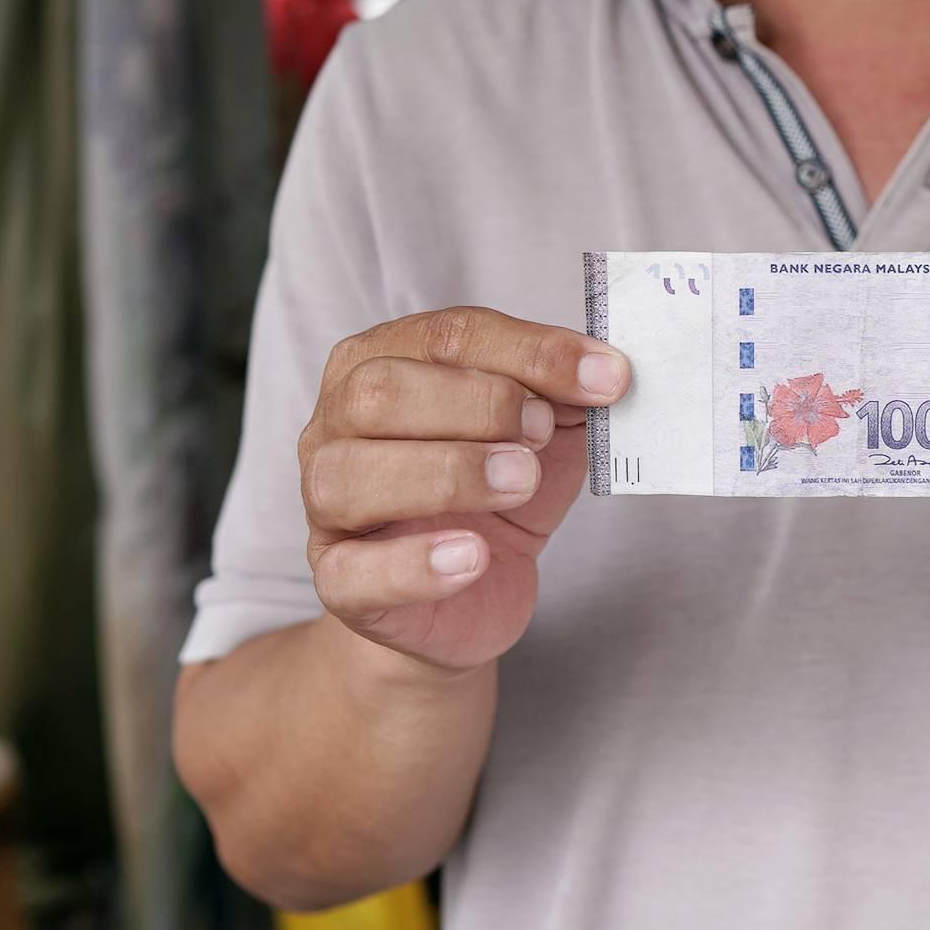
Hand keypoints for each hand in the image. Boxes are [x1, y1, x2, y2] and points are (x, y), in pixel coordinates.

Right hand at [298, 307, 628, 672]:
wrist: (471, 593)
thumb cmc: (497, 493)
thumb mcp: (541, 432)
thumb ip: (561, 394)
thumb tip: (604, 371)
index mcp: (385, 362)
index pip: (447, 336)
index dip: (531, 352)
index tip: (604, 377)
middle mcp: (337, 425)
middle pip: (380, 392)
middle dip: (478, 405)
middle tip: (541, 435)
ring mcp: (324, 506)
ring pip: (349, 475)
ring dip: (449, 474)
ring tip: (519, 484)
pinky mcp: (337, 582)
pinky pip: (351, 572)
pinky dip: (416, 565)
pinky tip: (475, 556)